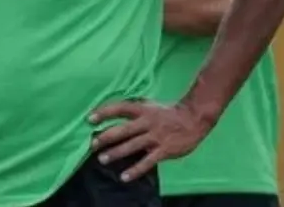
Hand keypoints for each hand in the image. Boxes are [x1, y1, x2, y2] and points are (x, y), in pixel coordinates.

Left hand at [88, 100, 212, 181]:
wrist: (194, 119)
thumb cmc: (168, 114)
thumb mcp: (150, 107)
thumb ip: (134, 113)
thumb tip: (113, 117)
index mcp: (142, 110)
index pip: (119, 108)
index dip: (104, 112)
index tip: (90, 119)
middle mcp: (147, 122)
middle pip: (123, 130)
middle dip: (106, 137)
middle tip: (93, 144)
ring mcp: (155, 137)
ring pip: (132, 146)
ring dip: (116, 153)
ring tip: (102, 160)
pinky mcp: (164, 150)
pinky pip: (147, 162)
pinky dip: (135, 170)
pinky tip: (124, 177)